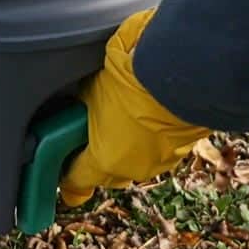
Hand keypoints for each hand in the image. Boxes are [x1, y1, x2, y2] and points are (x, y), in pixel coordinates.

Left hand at [59, 9, 210, 205]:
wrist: (182, 69)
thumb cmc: (134, 79)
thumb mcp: (94, 88)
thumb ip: (82, 105)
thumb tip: (75, 101)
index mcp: (104, 160)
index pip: (76, 180)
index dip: (68, 172)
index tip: (63, 165)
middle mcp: (132, 169)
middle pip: (106, 174)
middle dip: (98, 158)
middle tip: (91, 134)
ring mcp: (161, 162)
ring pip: (135, 162)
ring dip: (128, 146)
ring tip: (124, 118)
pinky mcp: (184, 148)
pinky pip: (159, 149)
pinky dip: (152, 137)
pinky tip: (149, 115)